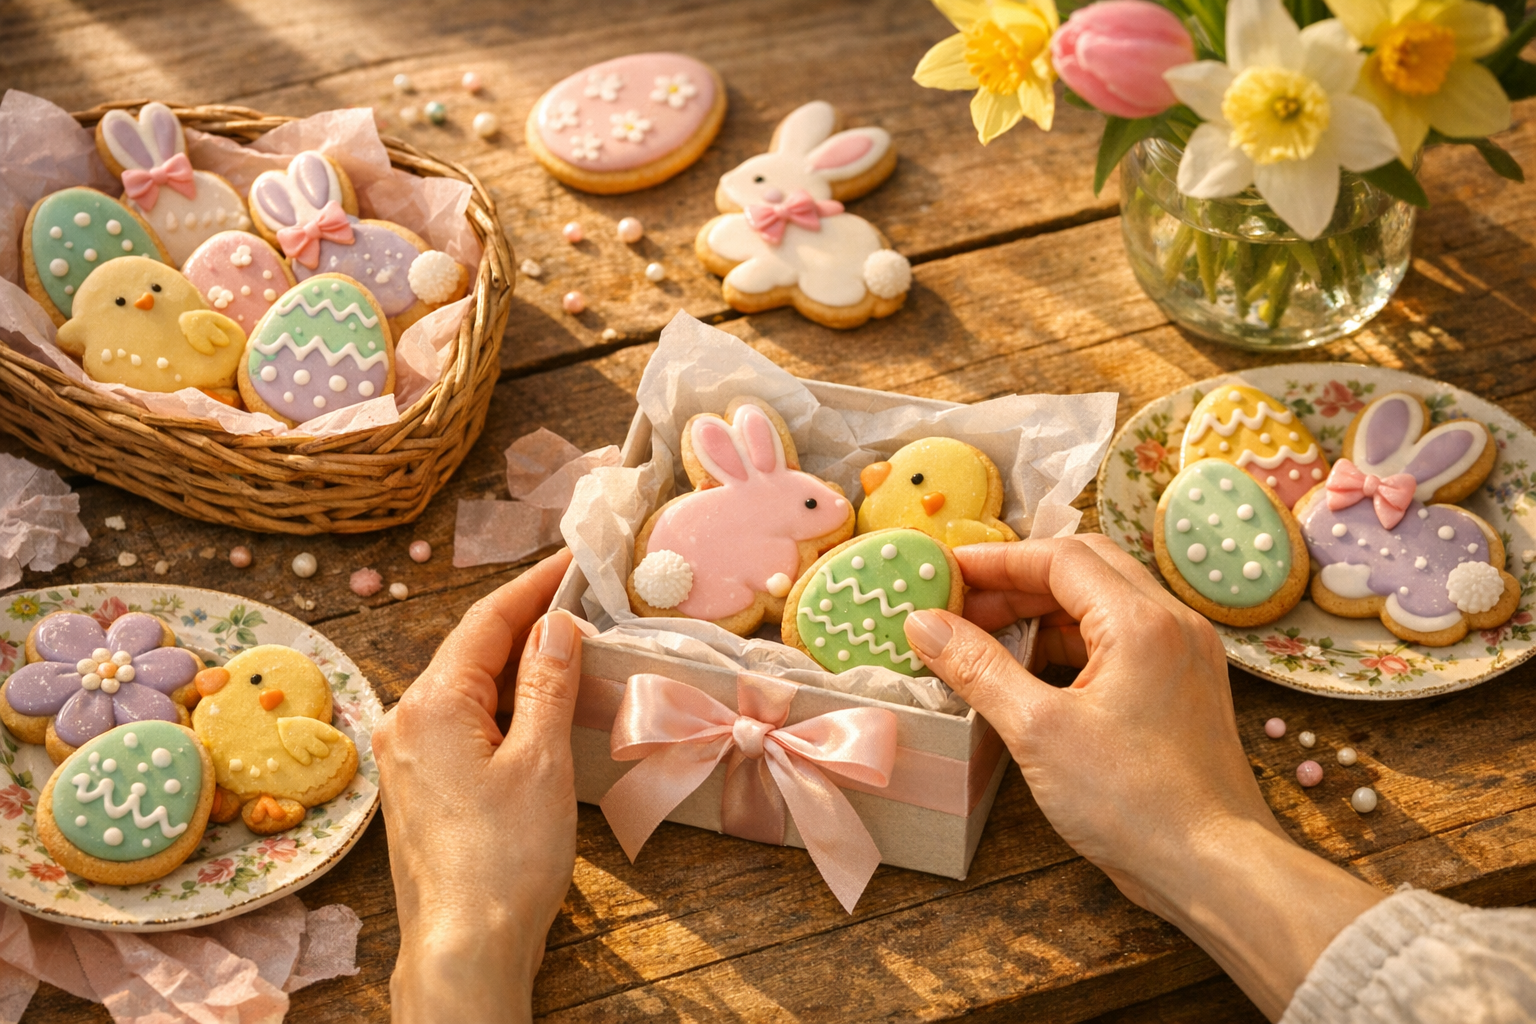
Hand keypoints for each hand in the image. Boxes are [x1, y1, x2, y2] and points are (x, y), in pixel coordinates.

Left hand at [375, 550, 593, 1023]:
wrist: (465, 948)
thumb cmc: (505, 860)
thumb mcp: (541, 759)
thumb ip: (548, 682)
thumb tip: (555, 624)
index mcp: (429, 705)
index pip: (486, 620)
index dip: (534, 584)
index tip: (572, 558)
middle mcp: (404, 722)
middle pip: (472, 650)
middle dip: (527, 621)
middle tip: (581, 598)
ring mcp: (405, 758)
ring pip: (467, 688)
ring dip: (517, 666)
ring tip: (570, 648)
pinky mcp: (418, 788)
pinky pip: (461, 723)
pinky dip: (502, 705)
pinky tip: (537, 708)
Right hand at [903, 536, 1381, 1018]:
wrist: (1216, 868)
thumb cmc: (1135, 803)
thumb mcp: (1038, 732)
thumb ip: (978, 668)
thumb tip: (924, 625)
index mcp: (1141, 621)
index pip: (1059, 557)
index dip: (996, 560)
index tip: (946, 572)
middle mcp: (1172, 623)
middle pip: (1084, 568)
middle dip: (1017, 580)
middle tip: (961, 603)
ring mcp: (1183, 655)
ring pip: (1103, 604)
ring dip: (1043, 611)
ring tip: (985, 637)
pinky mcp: (1182, 687)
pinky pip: (1119, 640)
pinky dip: (1071, 642)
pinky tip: (1030, 669)